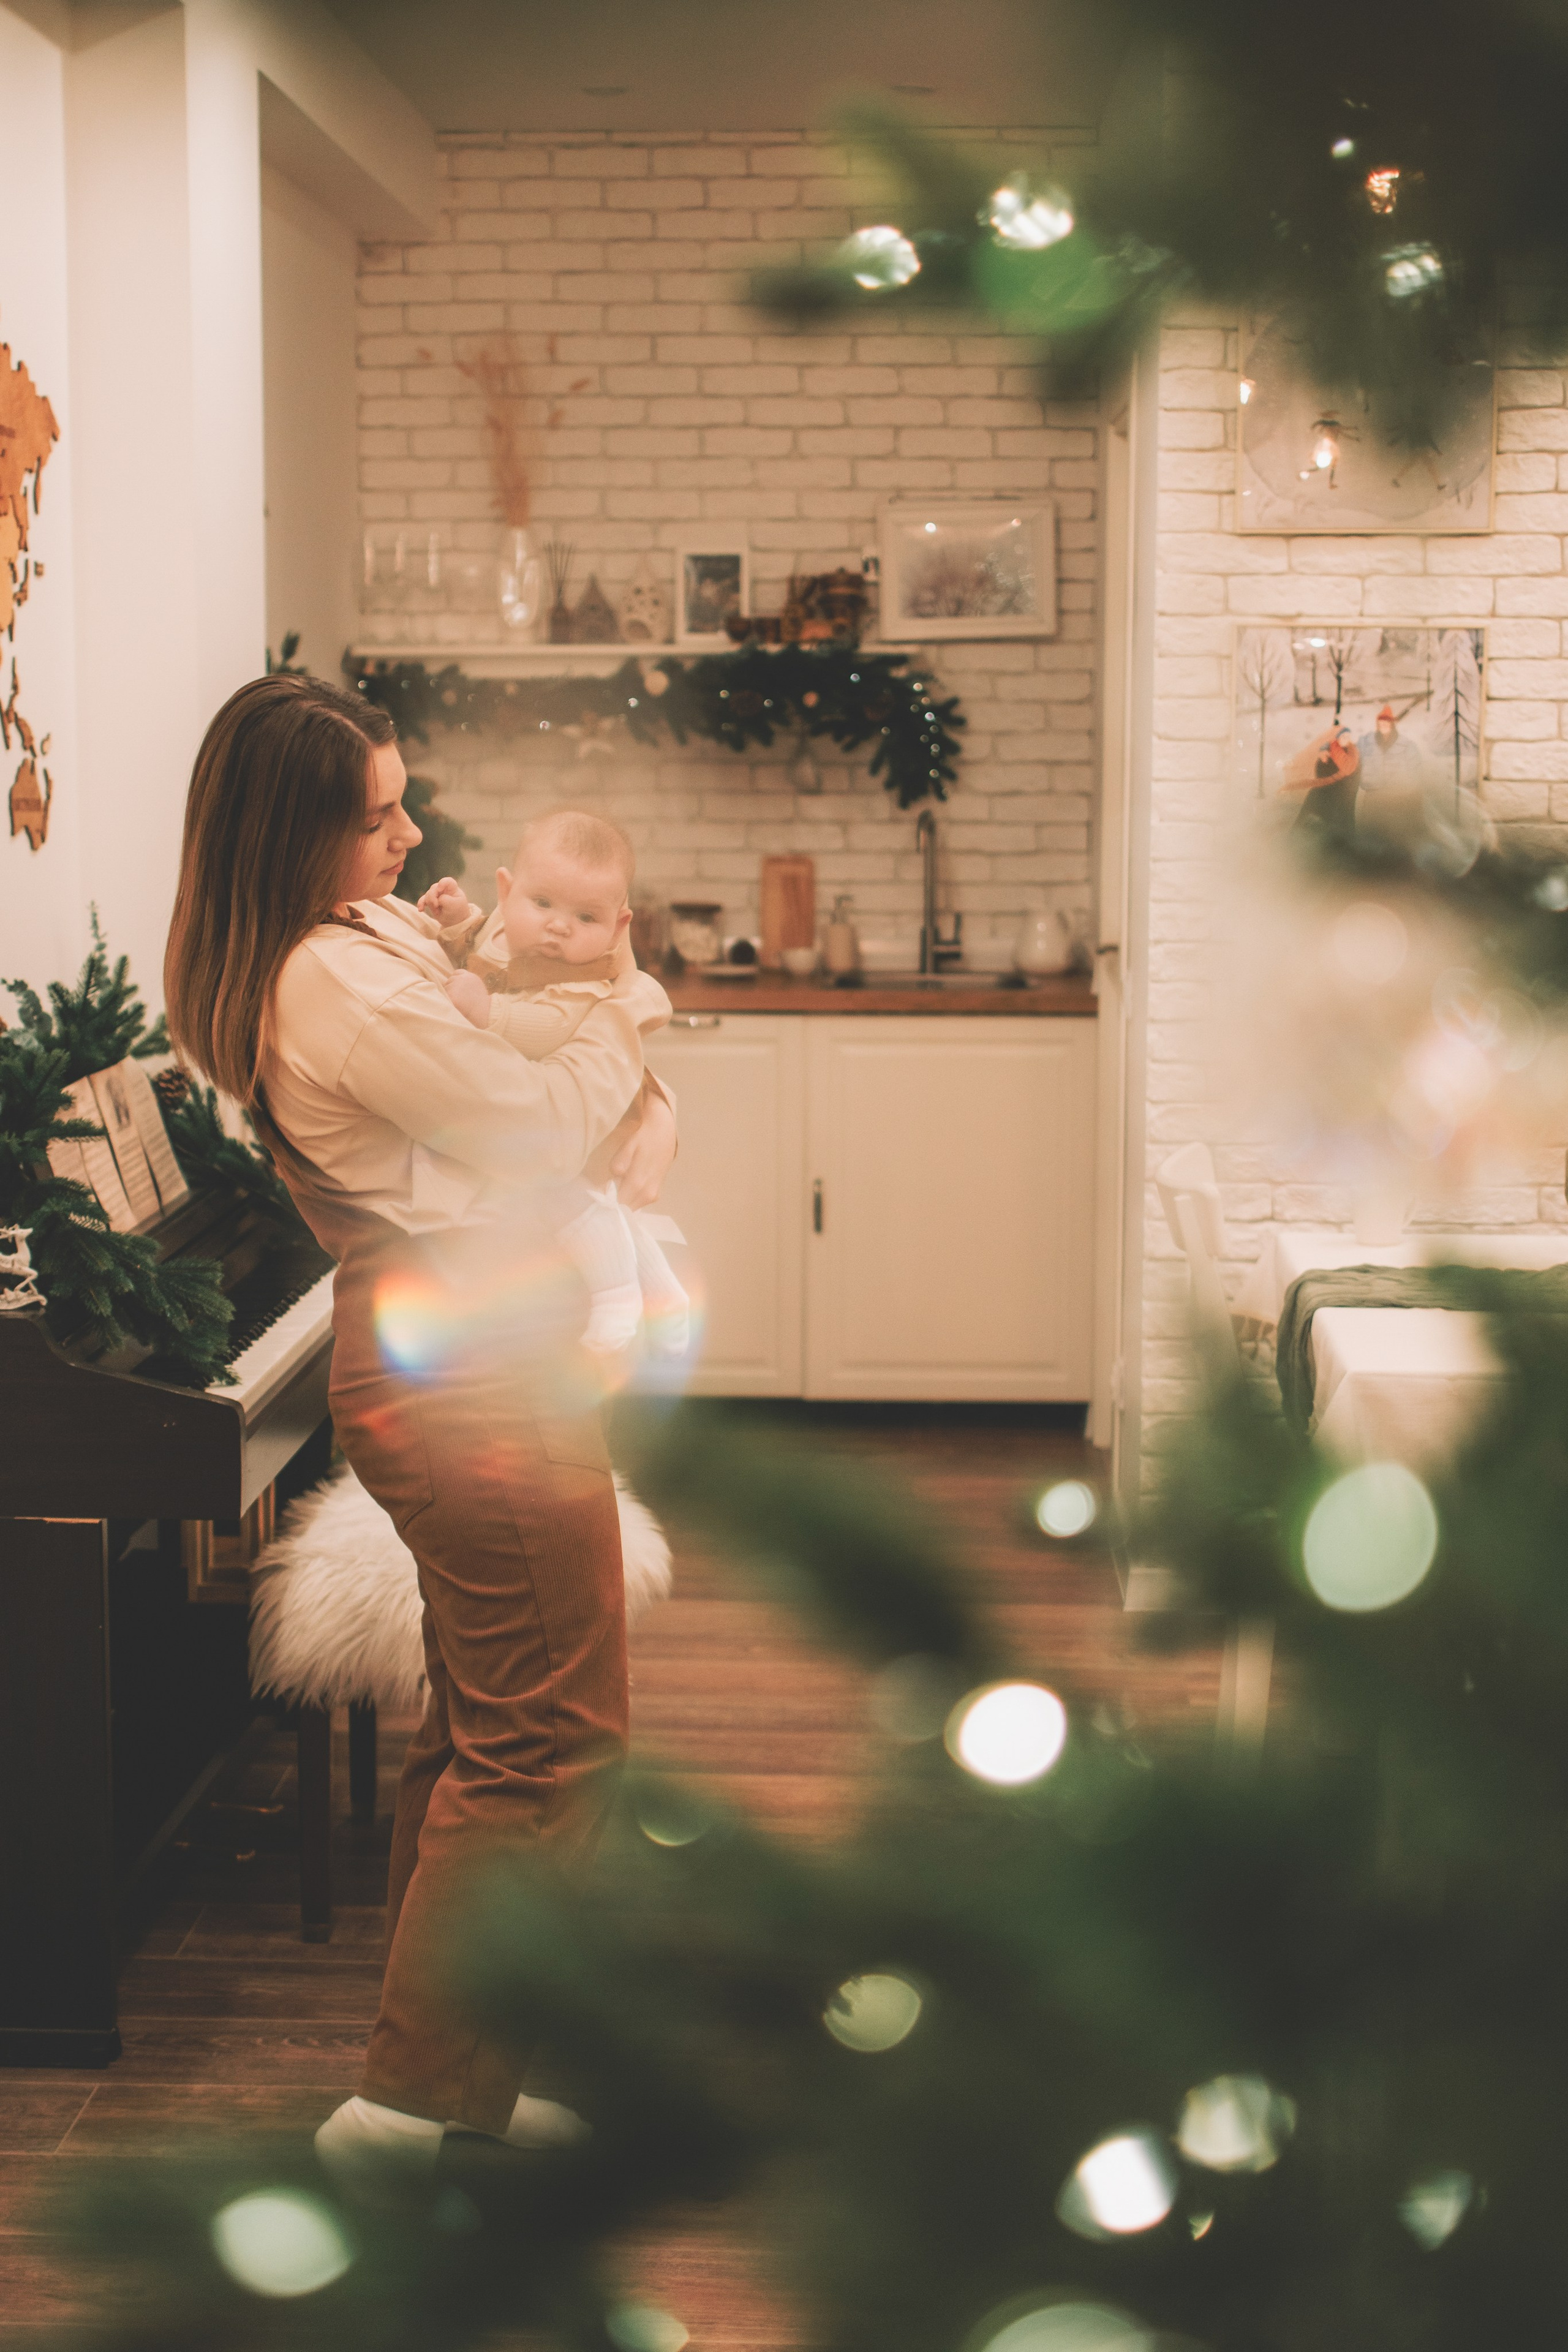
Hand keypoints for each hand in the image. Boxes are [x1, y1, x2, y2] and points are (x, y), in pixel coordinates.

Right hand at [418, 877, 479, 927]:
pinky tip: (420, 909)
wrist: (455, 922)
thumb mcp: (453, 905)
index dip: (442, 883)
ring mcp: (436, 895)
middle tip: (436, 906)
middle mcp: (443, 890)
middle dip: (433, 897)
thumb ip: (444, 899)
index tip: (439, 889)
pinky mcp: (431, 902)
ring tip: (437, 912)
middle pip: (434, 888)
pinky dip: (421, 904)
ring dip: (430, 904)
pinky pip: (423, 900)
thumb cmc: (457, 912)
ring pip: (428, 894)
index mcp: (452, 889)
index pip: (447, 881)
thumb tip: (435, 899)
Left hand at [445, 970, 492, 1028]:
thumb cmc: (481, 1002)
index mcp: (469, 976)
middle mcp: (461, 978)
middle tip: (458, 998)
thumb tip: (460, 984)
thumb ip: (469, 983)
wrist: (482, 1011)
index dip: (456, 979)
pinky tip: (454, 1005)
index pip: (457, 973)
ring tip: (458, 1003)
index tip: (457, 987)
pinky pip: (444, 996)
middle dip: (452, 987)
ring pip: (446, 988)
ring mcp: (455, 985)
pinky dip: (447, 1000)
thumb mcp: (478, 987)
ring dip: (449, 994)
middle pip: (450, 980)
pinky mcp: (450, 994)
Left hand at [610, 1089, 676, 1209]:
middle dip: (611, 1205)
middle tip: (598, 1197)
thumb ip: (620, 1161)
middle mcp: (647, 1194)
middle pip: (623, 1209)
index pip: (616, 1205)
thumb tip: (614, 1175)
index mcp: (638, 1183)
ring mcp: (653, 1195)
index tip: (593, 1201)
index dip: (604, 1205)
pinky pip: (638, 1203)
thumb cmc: (643, 1134)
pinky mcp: (656, 1193)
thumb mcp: (629, 1143)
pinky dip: (628, 1199)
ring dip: (620, 1202)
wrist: (664, 1128)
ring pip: (631, 1208)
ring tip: (609, 1191)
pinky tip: (622, 1188)